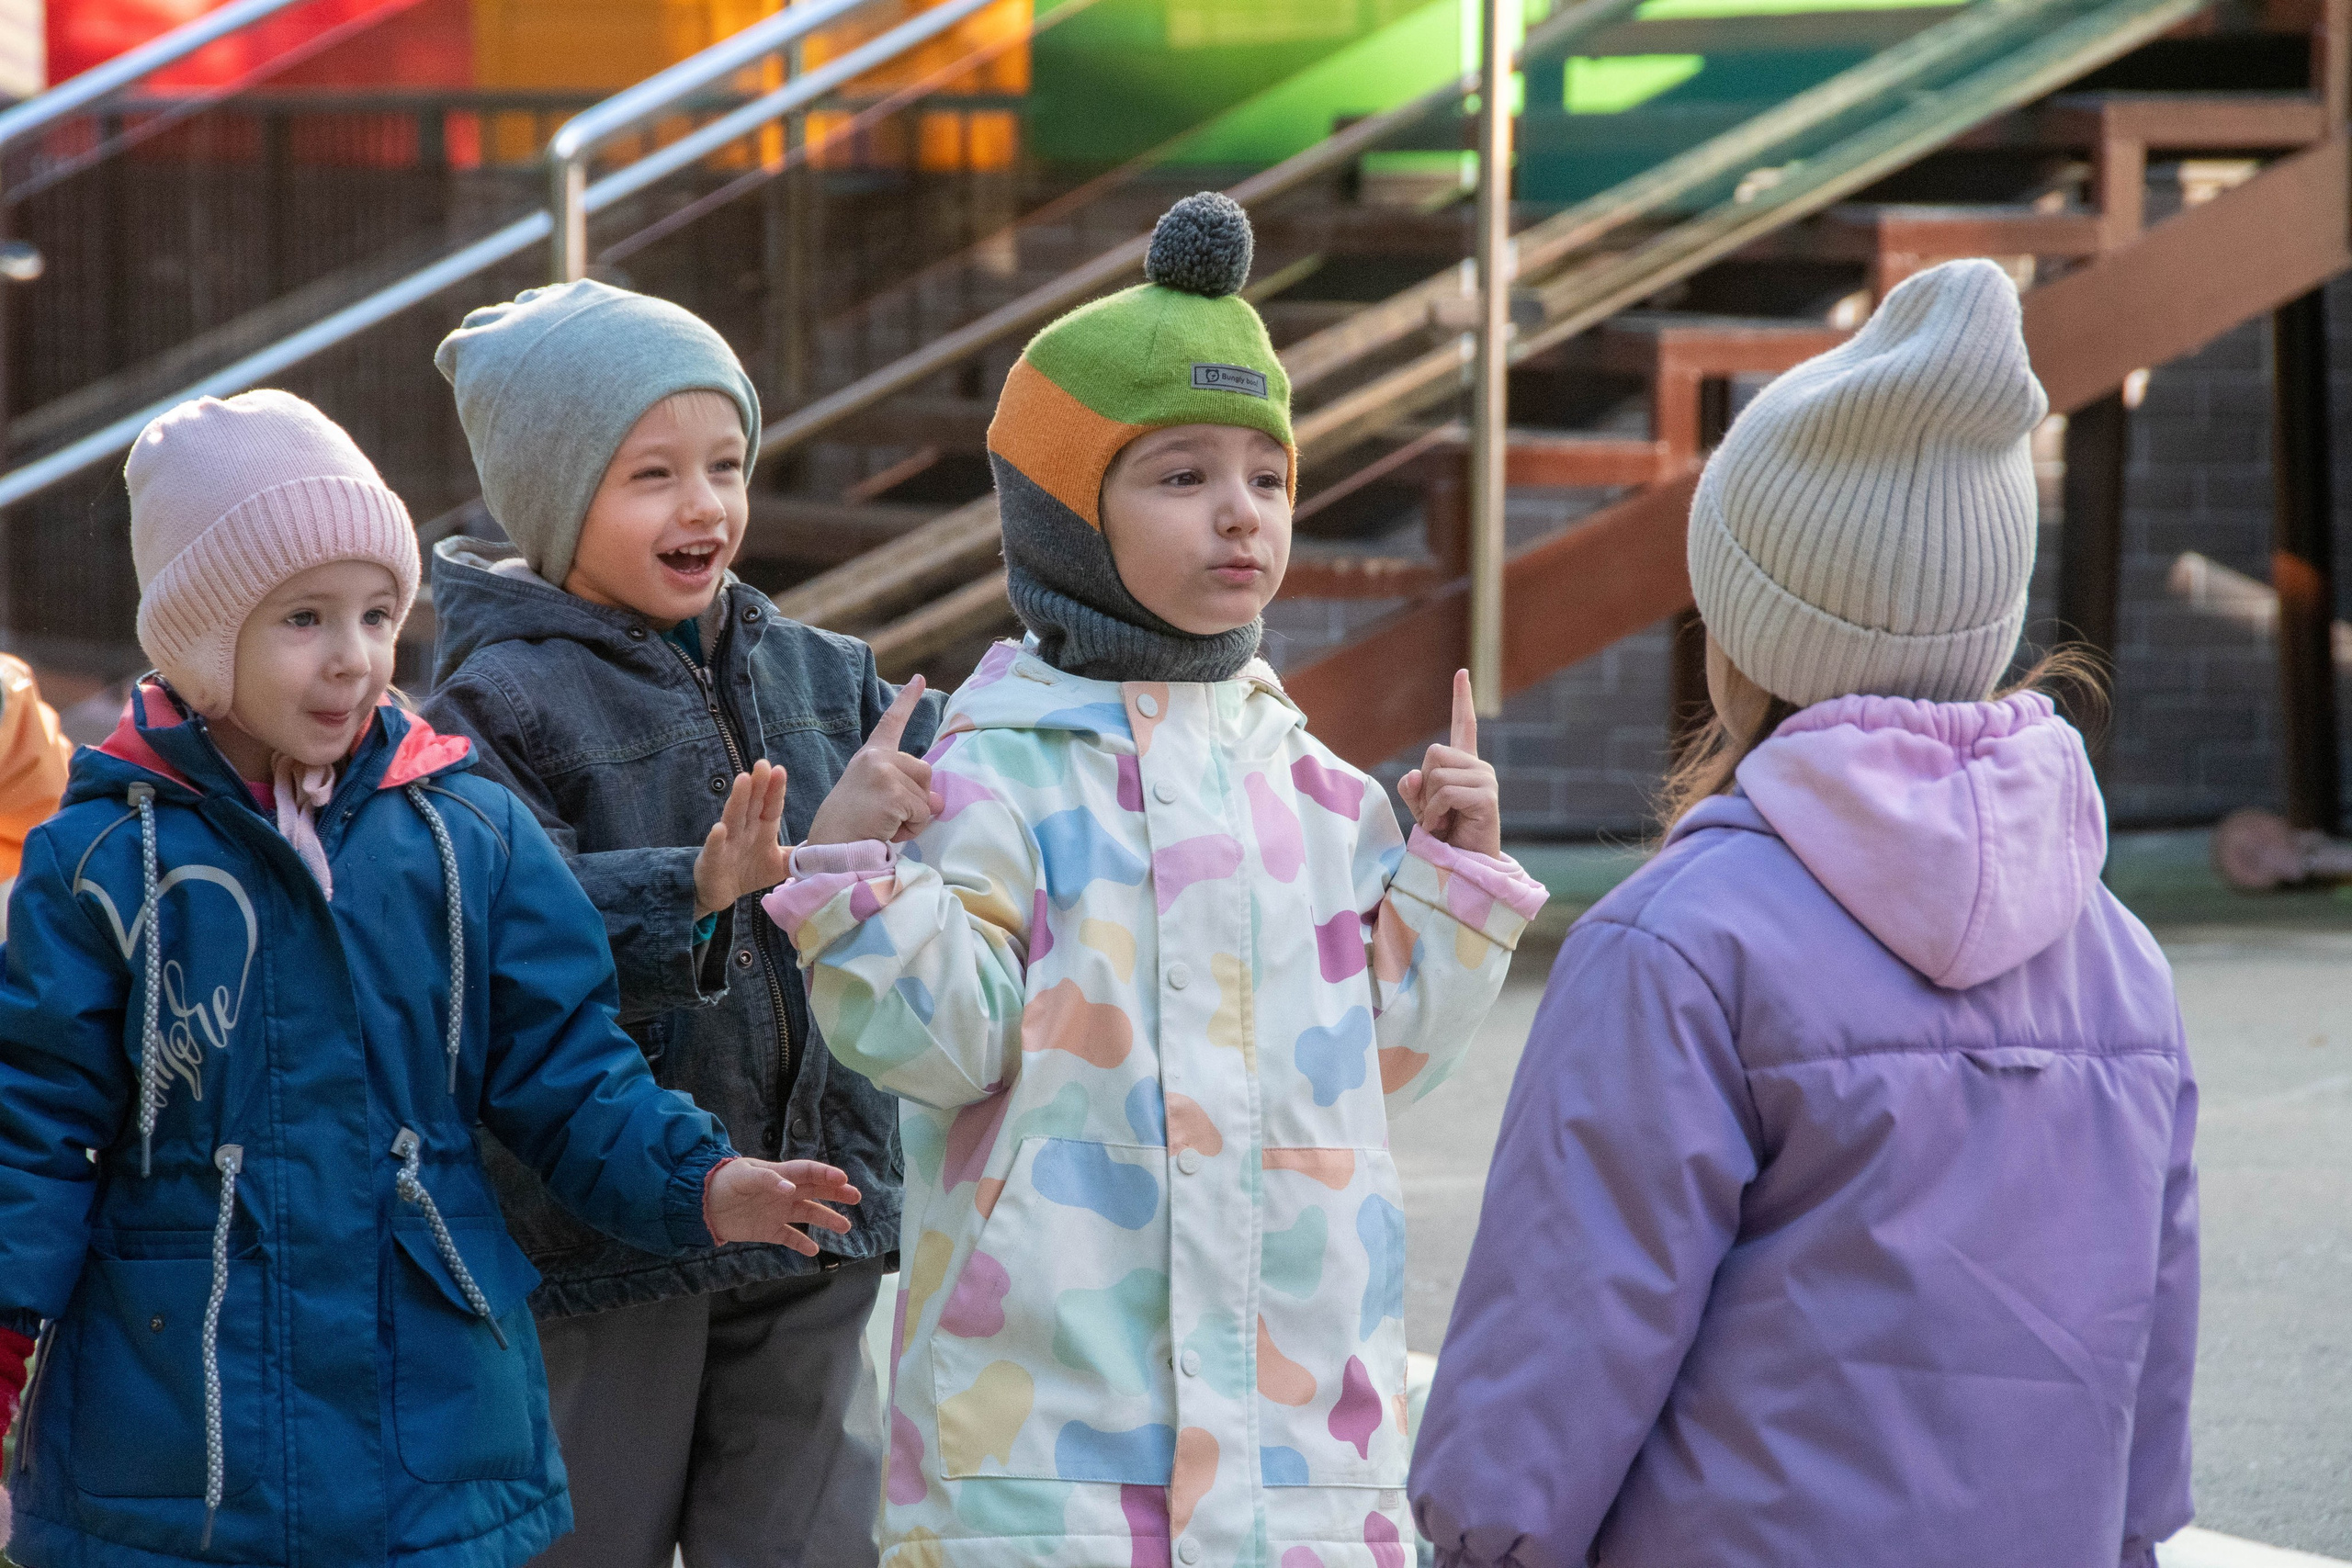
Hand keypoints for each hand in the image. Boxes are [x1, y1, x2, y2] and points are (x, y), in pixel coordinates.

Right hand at [694, 758, 790, 916]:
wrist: (721, 891)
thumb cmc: (750, 871)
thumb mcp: (779, 864)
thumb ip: (798, 856)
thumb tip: (827, 850)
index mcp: (762, 828)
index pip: (771, 805)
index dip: (775, 789)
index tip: (780, 770)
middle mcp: (745, 829)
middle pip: (752, 804)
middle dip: (758, 784)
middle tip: (763, 764)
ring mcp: (728, 842)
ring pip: (733, 817)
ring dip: (738, 799)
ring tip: (743, 779)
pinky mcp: (713, 858)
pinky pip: (715, 847)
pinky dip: (716, 838)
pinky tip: (719, 828)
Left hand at [704, 1158, 861, 1253]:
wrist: (700, 1203)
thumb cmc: (723, 1182)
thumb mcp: (743, 1175)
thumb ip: (767, 1179)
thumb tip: (789, 1189)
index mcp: (779, 1174)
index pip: (808, 1172)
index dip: (826, 1174)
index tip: (843, 1179)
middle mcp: (783, 1192)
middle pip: (815, 1191)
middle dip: (836, 1192)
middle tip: (855, 1197)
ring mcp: (777, 1212)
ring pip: (808, 1214)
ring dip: (826, 1219)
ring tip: (845, 1227)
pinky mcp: (768, 1229)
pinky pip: (789, 1237)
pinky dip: (801, 1244)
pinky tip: (813, 1251)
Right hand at [807, 677, 945, 846]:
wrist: (832, 849)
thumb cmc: (851, 826)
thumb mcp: (877, 798)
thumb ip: (906, 789)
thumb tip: (938, 801)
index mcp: (869, 756)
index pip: (891, 722)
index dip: (907, 700)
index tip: (919, 679)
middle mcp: (876, 758)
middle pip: (925, 770)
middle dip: (918, 798)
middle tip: (891, 816)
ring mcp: (883, 772)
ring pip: (926, 795)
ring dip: (915, 816)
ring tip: (887, 824)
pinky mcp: (892, 793)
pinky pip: (923, 812)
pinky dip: (912, 828)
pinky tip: (888, 830)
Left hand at [1398, 669, 1500, 857]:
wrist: (1463, 866)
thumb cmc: (1443, 836)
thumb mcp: (1421, 808)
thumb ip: (1413, 788)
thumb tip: (1414, 774)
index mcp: (1464, 764)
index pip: (1464, 724)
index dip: (1462, 698)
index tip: (1462, 672)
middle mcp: (1479, 766)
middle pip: (1433, 752)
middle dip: (1424, 785)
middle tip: (1435, 811)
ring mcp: (1486, 779)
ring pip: (1436, 774)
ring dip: (1430, 803)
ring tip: (1443, 820)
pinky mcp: (1487, 796)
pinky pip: (1445, 792)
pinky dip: (1436, 812)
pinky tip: (1446, 825)